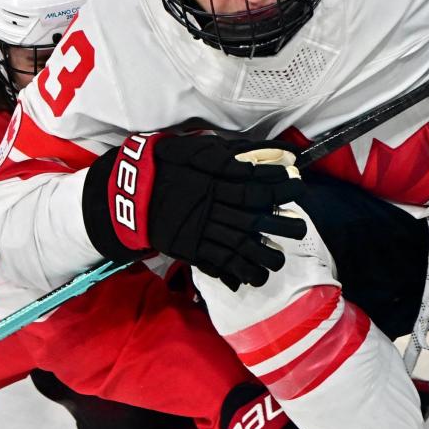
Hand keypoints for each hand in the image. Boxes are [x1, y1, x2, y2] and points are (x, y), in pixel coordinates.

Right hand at [85, 133, 304, 286]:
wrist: (127, 189)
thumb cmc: (165, 163)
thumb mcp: (198, 149)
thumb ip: (234, 152)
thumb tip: (272, 149)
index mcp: (213, 180)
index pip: (252, 183)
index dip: (276, 185)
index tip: (297, 186)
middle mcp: (210, 206)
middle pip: (251, 217)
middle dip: (278, 224)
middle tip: (300, 228)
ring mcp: (200, 229)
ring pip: (238, 244)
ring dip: (260, 255)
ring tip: (277, 262)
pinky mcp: (189, 247)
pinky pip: (216, 262)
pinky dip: (235, 272)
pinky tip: (252, 279)